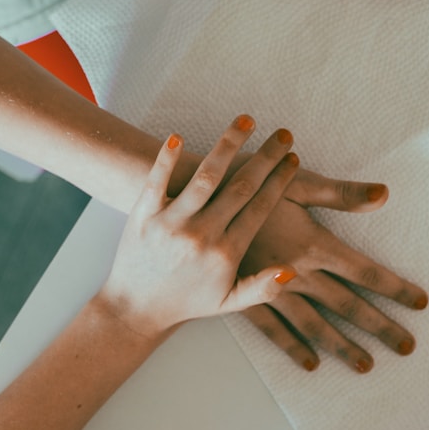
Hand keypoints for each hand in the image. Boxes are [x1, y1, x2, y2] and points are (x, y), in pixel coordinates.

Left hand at [98, 116, 299, 338]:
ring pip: (205, 177)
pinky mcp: (143, 215)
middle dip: (265, 157)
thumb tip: (293, 271)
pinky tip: (177, 137)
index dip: (280, 180)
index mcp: (226, 254)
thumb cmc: (188, 302)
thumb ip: (262, 287)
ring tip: (245, 121)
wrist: (135, 308)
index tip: (293, 158)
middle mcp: (201, 236)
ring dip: (227, 146)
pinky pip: (156, 181)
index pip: (261, 207)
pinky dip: (165, 159)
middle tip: (282, 134)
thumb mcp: (229, 302)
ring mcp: (171, 224)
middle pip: (241, 187)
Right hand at [239, 195, 426, 372]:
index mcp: (313, 244)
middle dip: (380, 327)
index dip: (395, 287)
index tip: (421, 303)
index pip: (365, 272)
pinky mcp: (244, 296)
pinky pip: (274, 329)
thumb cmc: (246, 182)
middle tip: (407, 347)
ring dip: (342, 346)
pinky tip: (311, 363)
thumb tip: (384, 195)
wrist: (192, 200)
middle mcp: (296, 273)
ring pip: (315, 325)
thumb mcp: (296, 182)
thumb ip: (341, 194)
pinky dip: (293, 346)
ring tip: (366, 365)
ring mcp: (270, 288)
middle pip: (347, 306)